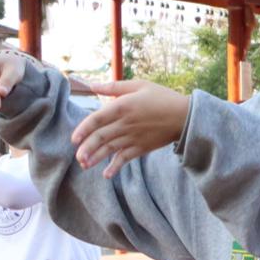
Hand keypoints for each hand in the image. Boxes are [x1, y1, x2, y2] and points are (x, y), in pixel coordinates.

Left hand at [70, 77, 191, 176]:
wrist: (186, 116)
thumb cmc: (163, 98)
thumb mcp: (139, 85)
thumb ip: (114, 86)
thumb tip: (92, 85)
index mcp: (122, 106)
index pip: (97, 119)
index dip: (83, 129)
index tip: (74, 139)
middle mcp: (126, 123)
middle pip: (101, 137)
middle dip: (87, 149)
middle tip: (78, 158)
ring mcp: (134, 137)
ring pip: (111, 149)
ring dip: (97, 158)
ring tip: (85, 165)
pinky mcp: (142, 147)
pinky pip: (126, 158)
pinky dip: (116, 166)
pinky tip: (107, 174)